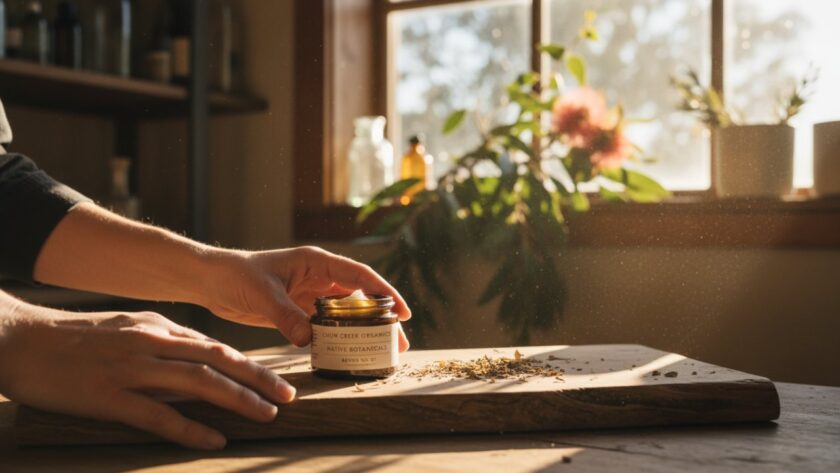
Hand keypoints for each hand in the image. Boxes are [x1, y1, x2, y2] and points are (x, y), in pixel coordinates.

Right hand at [0, 306, 294, 449]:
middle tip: (289, 396)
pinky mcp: (108, 396)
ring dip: (237, 399)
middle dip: (258, 378)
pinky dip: (189, 428)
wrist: (21, 340)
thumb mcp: (126, 329)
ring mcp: (131, 369)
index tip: (276, 379)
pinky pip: (157, 414)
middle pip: (218, 359)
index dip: (250, 364)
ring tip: (266, 414)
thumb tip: (199, 358)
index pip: (215, 345)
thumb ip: (163, 341)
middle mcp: (151, 343)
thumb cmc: (74, 338)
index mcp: (156, 327)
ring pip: (197, 382)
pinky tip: (213, 439)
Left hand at [202, 246, 410, 349]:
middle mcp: (319, 276)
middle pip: (360, 297)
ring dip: (364, 330)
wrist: (211, 281)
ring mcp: (311, 294)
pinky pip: (327, 325)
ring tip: (383, 352)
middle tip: (400, 342)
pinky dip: (340, 338)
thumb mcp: (262, 294)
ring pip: (347, 313)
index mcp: (316, 262)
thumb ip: (286, 315)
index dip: (384, 292)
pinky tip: (349, 352)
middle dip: (382, 318)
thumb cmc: (235, 275)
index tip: (403, 312)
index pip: (359, 276)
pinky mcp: (300, 310)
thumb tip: (309, 339)